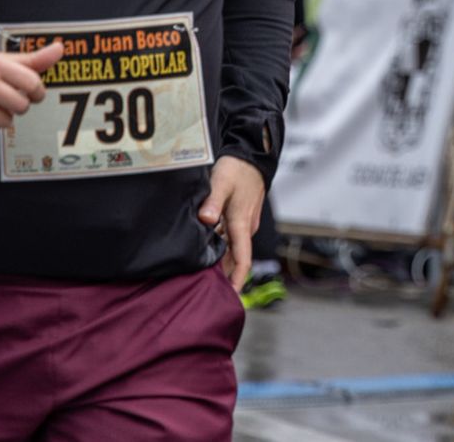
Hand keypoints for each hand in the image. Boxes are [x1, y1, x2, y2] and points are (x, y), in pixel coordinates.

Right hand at [0, 42, 63, 138]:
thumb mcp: (0, 59)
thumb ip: (32, 59)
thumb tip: (59, 50)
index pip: (32, 83)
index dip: (37, 92)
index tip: (32, 93)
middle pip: (21, 106)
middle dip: (19, 106)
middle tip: (8, 100)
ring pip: (5, 122)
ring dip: (2, 118)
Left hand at [198, 156, 266, 289]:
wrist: (252, 157)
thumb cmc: (237, 170)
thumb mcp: (221, 183)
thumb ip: (212, 202)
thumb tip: (205, 220)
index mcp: (241, 224)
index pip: (242, 259)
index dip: (236, 279)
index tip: (230, 296)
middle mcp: (245, 227)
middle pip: (236, 258)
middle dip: (224, 275)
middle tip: (205, 290)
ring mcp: (244, 223)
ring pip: (233, 248)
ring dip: (221, 260)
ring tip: (201, 274)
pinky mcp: (241, 217)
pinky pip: (231, 238)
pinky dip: (220, 246)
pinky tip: (205, 247)